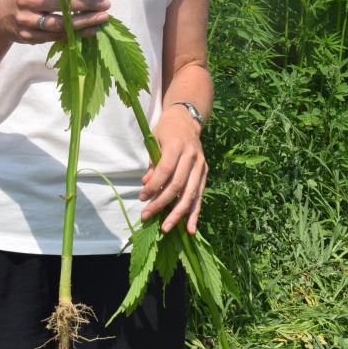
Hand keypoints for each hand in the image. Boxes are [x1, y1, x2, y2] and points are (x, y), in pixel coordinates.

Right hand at [0, 0, 109, 44]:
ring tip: (103, 18)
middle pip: (62, 3)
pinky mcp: (29, 37)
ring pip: (60, 23)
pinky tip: (91, 30)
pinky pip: (57, 36)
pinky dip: (77, 34)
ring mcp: (27, 20)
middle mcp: (27, 0)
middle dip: (87, 4)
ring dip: (84, 21)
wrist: (1, 18)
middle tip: (106, 4)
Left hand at [139, 106, 207, 234]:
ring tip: (167, 228)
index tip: (142, 198)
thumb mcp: (153, 140)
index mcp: (177, 146)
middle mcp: (192, 156)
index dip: (154, 186)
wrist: (187, 120)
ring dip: (178, 213)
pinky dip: (195, 213)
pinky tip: (190, 228)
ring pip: (191, 193)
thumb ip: (152, 163)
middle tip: (148, 216)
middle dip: (162, 203)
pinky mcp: (205, 173)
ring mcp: (201, 165)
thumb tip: (146, 186)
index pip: (165, 170)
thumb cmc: (166, 130)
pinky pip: (200, 195)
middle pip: (178, 185)